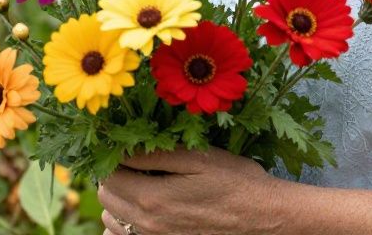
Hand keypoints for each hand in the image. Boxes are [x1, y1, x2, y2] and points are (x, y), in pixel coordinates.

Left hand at [98, 147, 278, 234]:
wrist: (265, 218)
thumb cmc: (235, 182)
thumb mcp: (198, 157)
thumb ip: (156, 153)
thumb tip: (122, 147)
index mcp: (153, 198)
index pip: (109, 175)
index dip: (114, 156)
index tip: (127, 145)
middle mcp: (148, 226)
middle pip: (107, 198)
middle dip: (114, 176)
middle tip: (134, 161)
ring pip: (112, 221)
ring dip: (119, 200)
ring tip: (141, 184)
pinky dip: (126, 225)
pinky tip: (146, 210)